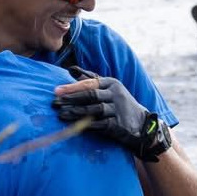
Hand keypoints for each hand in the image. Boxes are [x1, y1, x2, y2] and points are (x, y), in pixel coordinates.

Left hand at [52, 67, 171, 160]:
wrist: (142, 124)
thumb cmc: (119, 105)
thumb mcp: (109, 89)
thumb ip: (90, 80)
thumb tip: (71, 69)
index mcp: (111, 83)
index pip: (89, 84)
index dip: (72, 87)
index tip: (56, 91)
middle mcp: (115, 94)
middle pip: (90, 95)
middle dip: (71, 99)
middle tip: (55, 103)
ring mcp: (118, 109)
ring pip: (93, 109)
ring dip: (75, 113)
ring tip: (61, 115)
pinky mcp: (118, 124)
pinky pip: (100, 124)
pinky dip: (87, 125)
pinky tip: (74, 126)